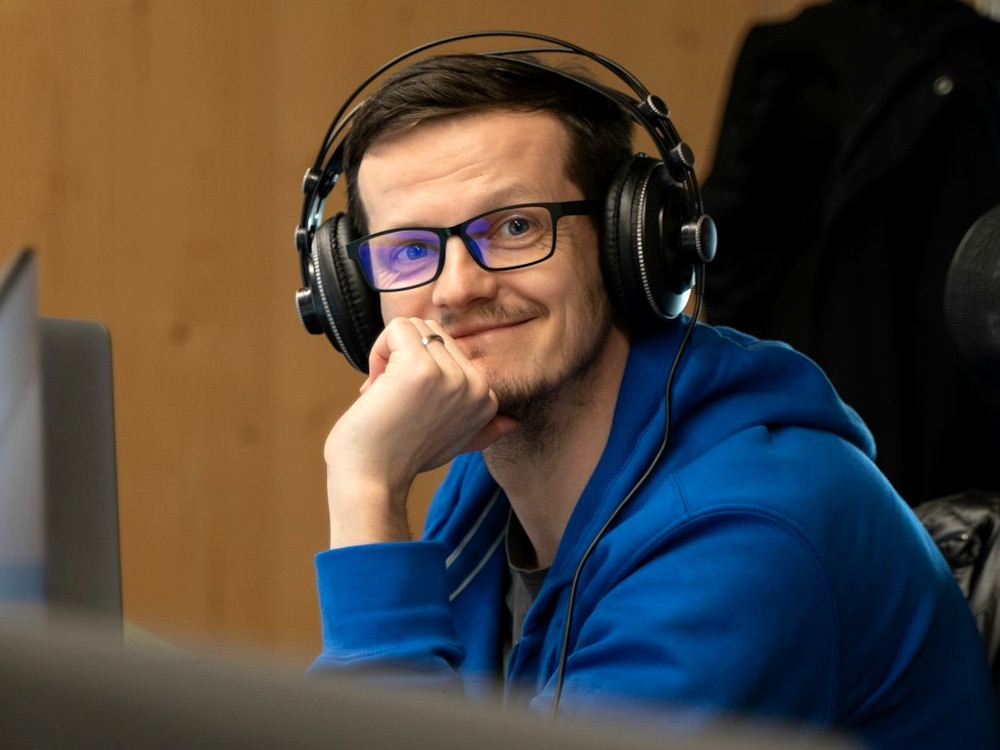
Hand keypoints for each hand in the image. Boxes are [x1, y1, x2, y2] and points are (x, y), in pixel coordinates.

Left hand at [324, 317, 516, 546]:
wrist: (371, 481)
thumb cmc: (401, 459)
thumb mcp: (454, 441)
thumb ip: (483, 429)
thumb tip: (512, 424)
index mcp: (487, 399)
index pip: (449, 346)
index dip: (420, 368)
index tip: (410, 406)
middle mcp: (476, 386)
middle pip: (432, 330)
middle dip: (403, 356)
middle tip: (392, 398)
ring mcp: (451, 376)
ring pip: (414, 326)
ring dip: (388, 354)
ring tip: (386, 393)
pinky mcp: (420, 369)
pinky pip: (397, 328)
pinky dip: (378, 352)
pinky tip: (376, 387)